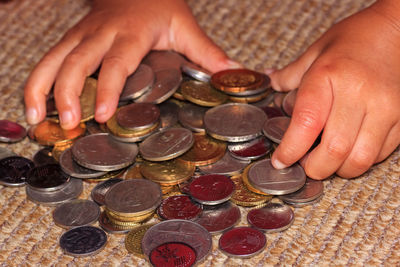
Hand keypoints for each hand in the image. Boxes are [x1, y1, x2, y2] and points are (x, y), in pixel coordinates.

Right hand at [24, 0, 238, 128]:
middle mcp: (100, 34)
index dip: (108, 88)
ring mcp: (81, 35)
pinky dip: (37, 82)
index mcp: (130, 33)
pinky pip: (48, 59)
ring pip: (53, 60)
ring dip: (42, 89)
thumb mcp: (184, 25)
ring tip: (37, 119)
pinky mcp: (71, 39)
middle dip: (67, 95)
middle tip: (68, 125)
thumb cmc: (158, 5)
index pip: (116, 63)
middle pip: (75, 63)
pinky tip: (34, 104)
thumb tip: (233, 73)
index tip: (102, 114)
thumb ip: (207, 52)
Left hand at [269, 0, 399, 178]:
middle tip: (304, 164)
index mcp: (328, 76)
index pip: (307, 123)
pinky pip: (379, 154)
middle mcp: (358, 93)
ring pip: (360, 160)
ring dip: (338, 170)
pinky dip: (359, 161)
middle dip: (314, 168)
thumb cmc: (350, 42)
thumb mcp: (314, 53)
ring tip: (326, 160)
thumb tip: (269, 83)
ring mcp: (384, 107)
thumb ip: (290, 75)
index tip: (280, 160)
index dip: (290, 150)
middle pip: (334, 150)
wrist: (392, 32)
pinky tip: (348, 150)